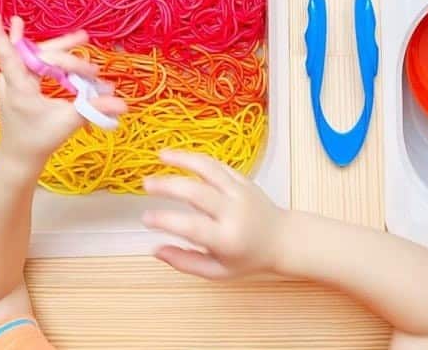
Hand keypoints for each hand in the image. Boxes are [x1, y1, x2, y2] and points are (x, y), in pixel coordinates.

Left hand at [0, 9, 126, 171]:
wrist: (20, 155)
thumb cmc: (40, 141)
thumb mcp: (68, 123)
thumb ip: (94, 110)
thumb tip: (123, 104)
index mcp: (20, 89)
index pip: (9, 57)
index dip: (0, 35)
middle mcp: (12, 80)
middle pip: (42, 55)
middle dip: (69, 57)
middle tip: (94, 71)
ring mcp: (12, 80)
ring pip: (38, 55)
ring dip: (60, 49)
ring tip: (82, 39)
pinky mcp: (16, 81)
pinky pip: (28, 59)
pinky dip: (33, 45)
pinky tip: (18, 24)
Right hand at [143, 150, 287, 279]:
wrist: (282, 239)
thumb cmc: (247, 258)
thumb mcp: (217, 272)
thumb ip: (185, 262)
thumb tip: (156, 249)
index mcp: (226, 238)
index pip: (192, 227)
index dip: (166, 221)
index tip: (146, 217)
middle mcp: (233, 211)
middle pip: (197, 192)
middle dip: (169, 185)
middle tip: (146, 183)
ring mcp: (240, 191)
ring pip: (209, 169)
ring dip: (184, 159)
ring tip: (161, 155)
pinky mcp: (243, 179)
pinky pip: (218, 165)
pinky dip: (198, 159)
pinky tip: (180, 156)